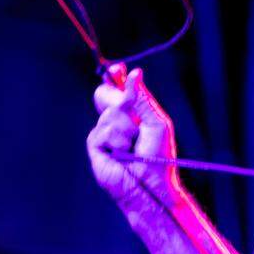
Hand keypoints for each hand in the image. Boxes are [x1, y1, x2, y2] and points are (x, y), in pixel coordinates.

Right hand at [86, 67, 184, 214]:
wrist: (150, 183)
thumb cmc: (158, 157)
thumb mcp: (155, 122)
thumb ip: (142, 99)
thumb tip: (134, 73)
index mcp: (131, 113)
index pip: (118, 89)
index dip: (115, 77)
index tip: (116, 69)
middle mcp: (115, 120)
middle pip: (104, 94)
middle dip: (119, 98)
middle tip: (130, 110)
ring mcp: (103, 133)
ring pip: (109, 113)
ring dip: (127, 128)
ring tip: (134, 146)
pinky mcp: (95, 146)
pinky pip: (103, 130)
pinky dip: (118, 140)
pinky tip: (123, 154)